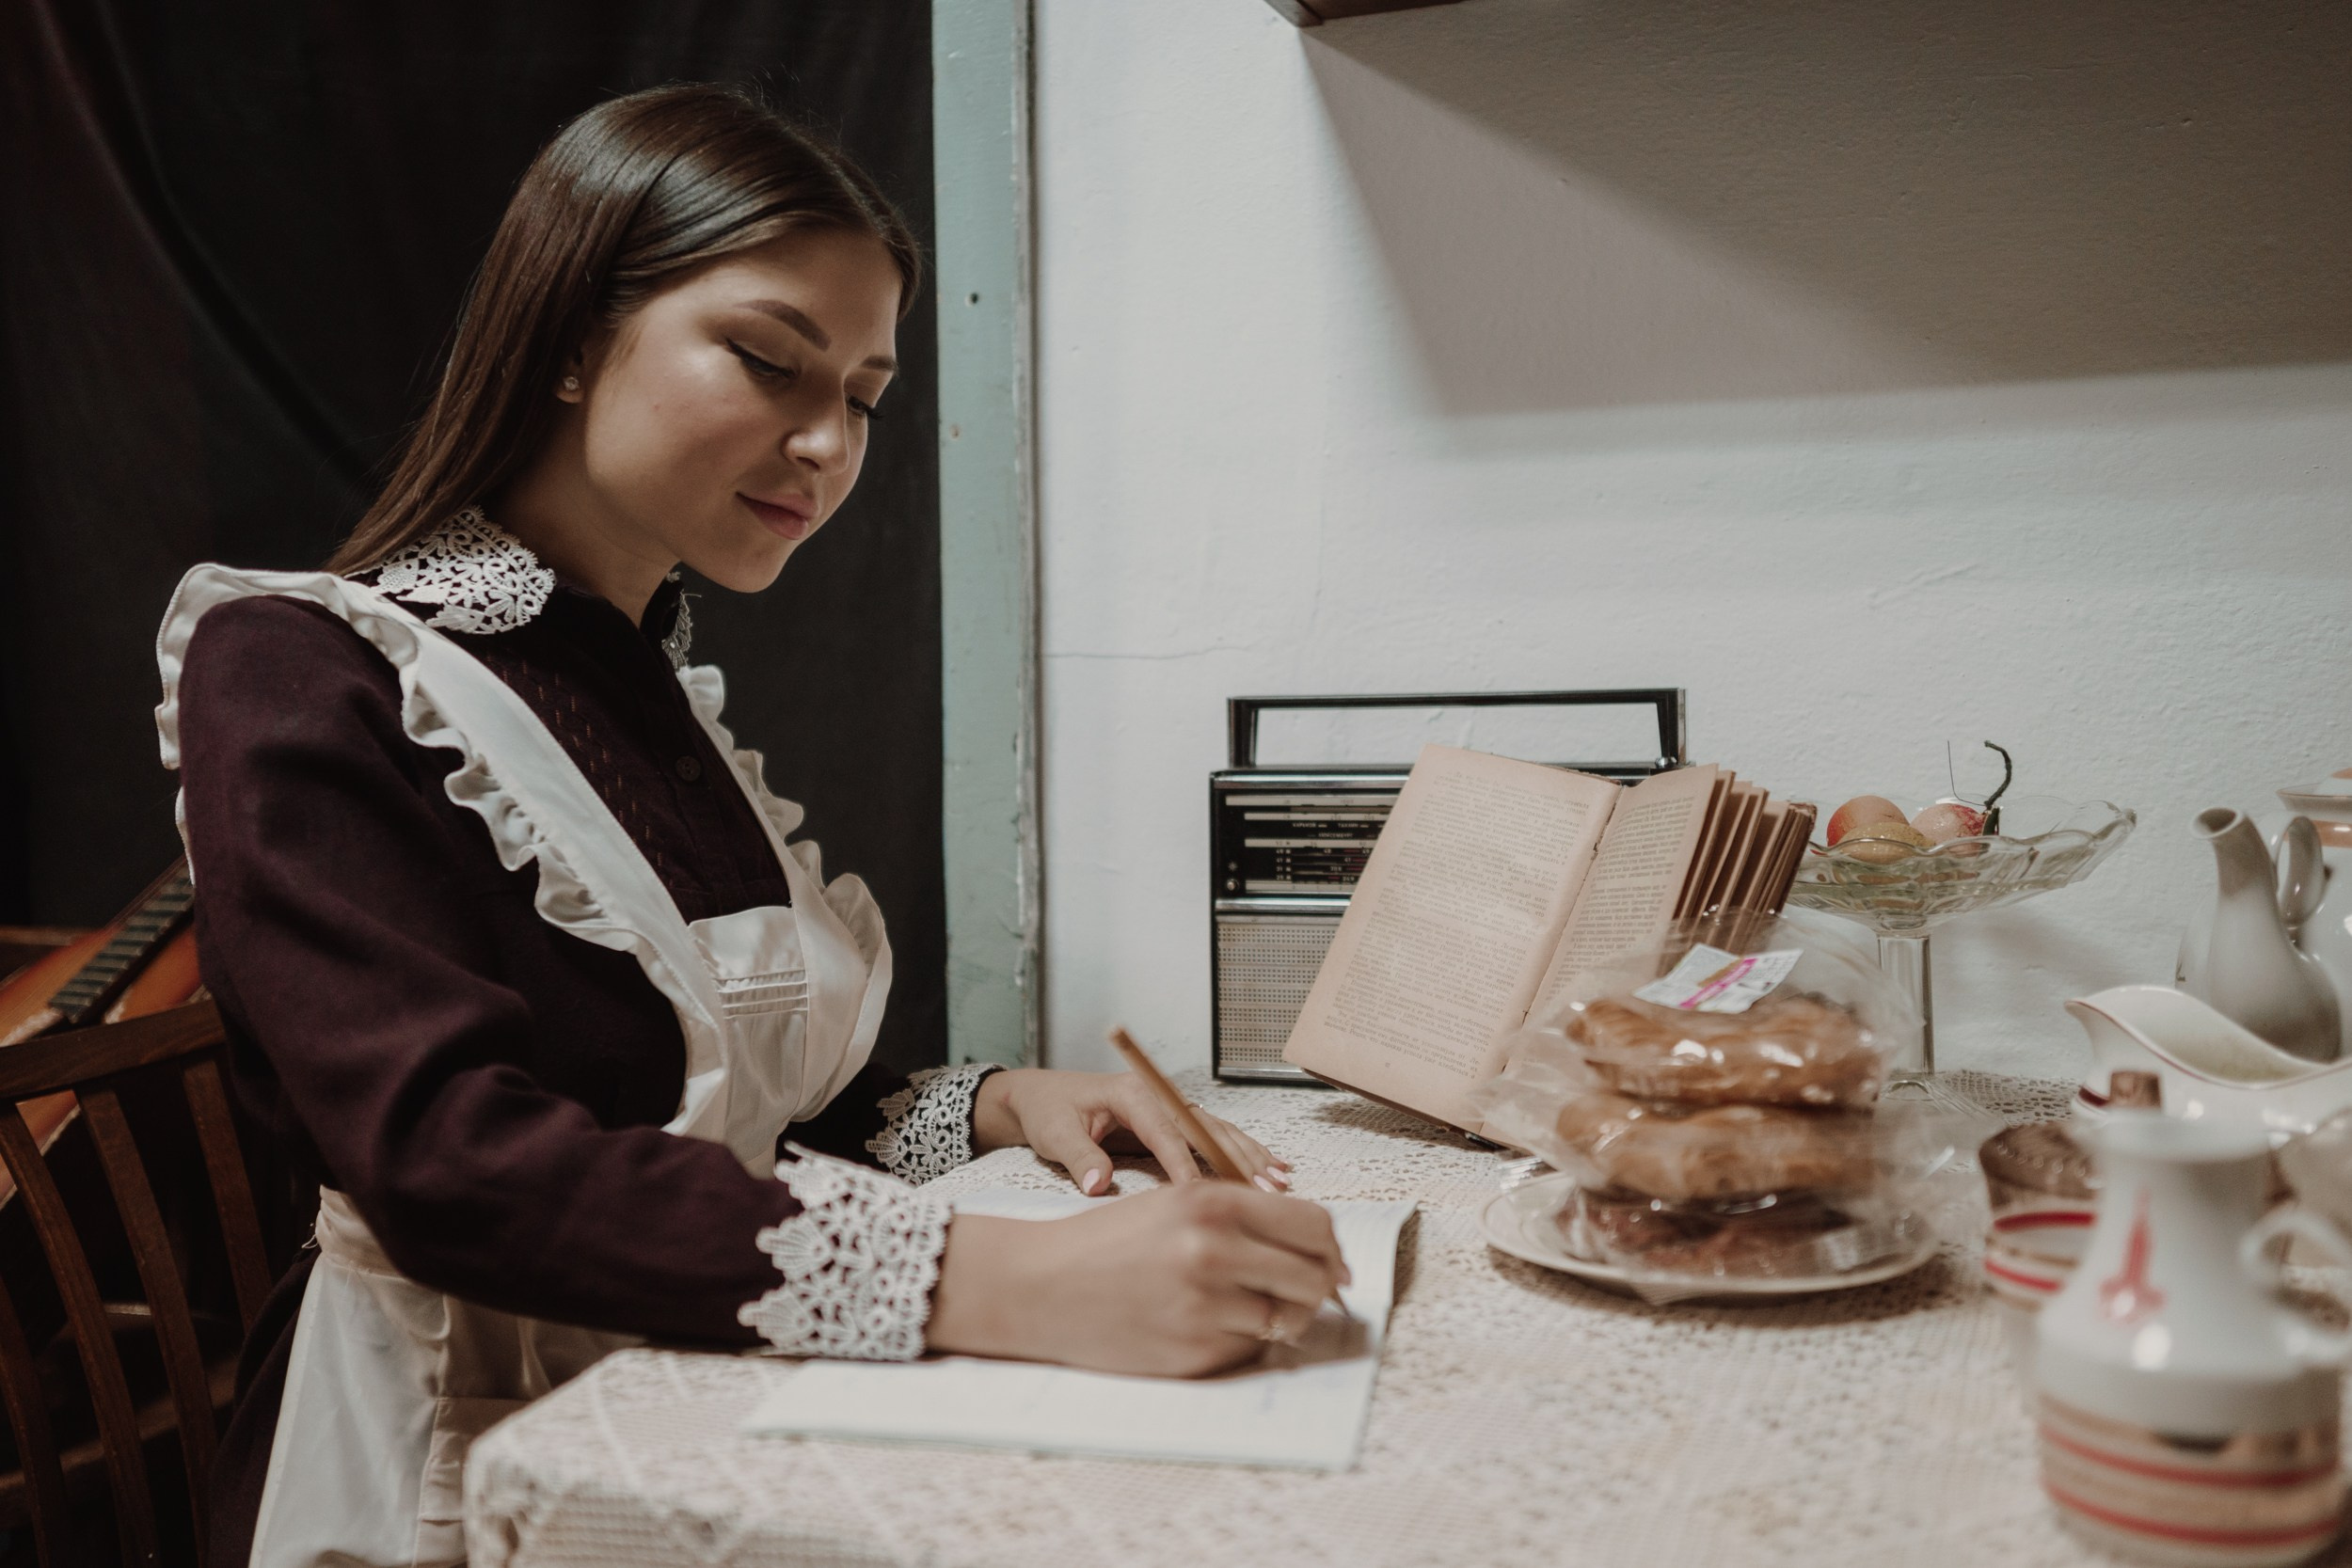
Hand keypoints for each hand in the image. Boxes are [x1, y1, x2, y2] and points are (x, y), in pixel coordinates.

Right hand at [926, 1181, 1349, 1375]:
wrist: (1038, 1285)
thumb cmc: (1105, 1242)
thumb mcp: (1174, 1201)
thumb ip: (1243, 1216)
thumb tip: (1319, 1248)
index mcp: (1213, 1202)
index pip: (1314, 1223)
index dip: (1328, 1244)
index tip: (1328, 1259)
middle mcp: (1213, 1250)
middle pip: (1315, 1275)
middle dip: (1318, 1287)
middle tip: (1303, 1292)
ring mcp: (1204, 1305)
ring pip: (1289, 1318)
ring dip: (1280, 1317)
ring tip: (1245, 1307)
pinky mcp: (1192, 1351)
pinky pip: (1249, 1350)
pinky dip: (1240, 1341)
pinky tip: (1204, 1326)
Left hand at [973, 1067, 1290, 1194]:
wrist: (1039, 1098)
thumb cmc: (1047, 1111)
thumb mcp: (1054, 1133)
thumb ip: (1079, 1158)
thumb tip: (1097, 1185)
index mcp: (1132, 1093)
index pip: (1166, 1132)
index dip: (1185, 1165)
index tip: (1202, 1196)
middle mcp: (1157, 1096)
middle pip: (1206, 1127)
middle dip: (1238, 1158)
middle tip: (1267, 1189)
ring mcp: (1168, 1109)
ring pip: (1217, 1132)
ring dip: (1249, 1156)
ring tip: (1280, 1181)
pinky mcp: (1171, 1125)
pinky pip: (1211, 1140)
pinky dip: (1240, 1155)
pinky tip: (1268, 1169)